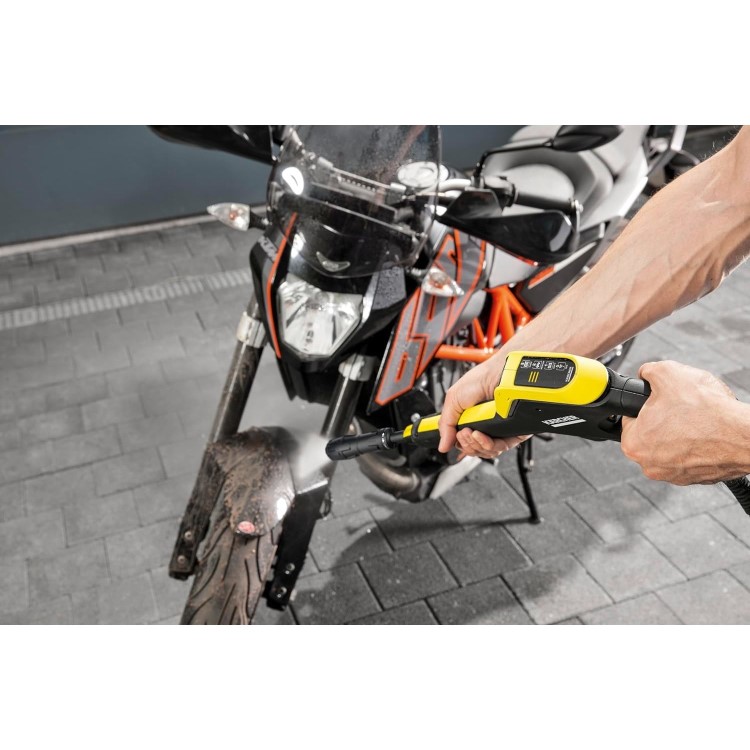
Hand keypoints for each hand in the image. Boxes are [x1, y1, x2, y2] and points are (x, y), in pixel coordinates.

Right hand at [437, 347, 529, 458]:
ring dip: (476, 444)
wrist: (501, 375)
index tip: (454, 437)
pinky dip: (489, 445)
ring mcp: (499, 429)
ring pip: (487, 451)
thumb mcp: (453, 399)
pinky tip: (482, 435)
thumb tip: (442, 445)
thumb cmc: (481, 379)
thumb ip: (445, 424)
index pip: (463, 442)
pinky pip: (501, 448)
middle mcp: (485, 425)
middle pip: (474, 449)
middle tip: (463, 432)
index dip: (458, 443)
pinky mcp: (513, 432)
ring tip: (472, 432)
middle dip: (465, 444)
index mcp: (471, 419)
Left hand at [621, 360, 749, 484]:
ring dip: (680, 431)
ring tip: (696, 419)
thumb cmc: (707, 410)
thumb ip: (648, 371)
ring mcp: (674, 475)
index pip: (630, 418)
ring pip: (671, 445)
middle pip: (650, 433)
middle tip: (680, 408)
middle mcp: (650, 465)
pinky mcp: (696, 478)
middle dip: (663, 418)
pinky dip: (697, 444)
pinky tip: (707, 431)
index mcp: (634, 444)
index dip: (645, 405)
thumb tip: (646, 373)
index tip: (658, 402)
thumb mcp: (668, 373)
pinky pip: (690, 455)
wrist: (744, 435)